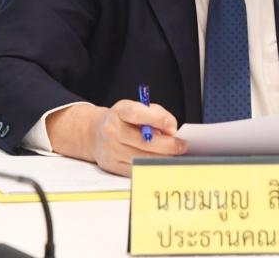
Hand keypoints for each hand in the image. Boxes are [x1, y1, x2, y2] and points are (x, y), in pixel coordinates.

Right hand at [46, 101, 186, 176]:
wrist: (95, 134)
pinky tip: (162, 162)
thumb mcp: (138, 108)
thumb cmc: (123, 120)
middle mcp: (112, 131)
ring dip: (163, 158)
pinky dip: (152, 166)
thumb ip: (157, 115)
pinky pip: (137, 169)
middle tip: (182, 146)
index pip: (136, 113)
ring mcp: (111, 150)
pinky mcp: (113, 166)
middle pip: (143, 141)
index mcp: (119, 112)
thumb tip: (172, 130)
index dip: (156, 119)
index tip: (173, 127)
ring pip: (142, 158)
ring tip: (175, 155)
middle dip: (168, 145)